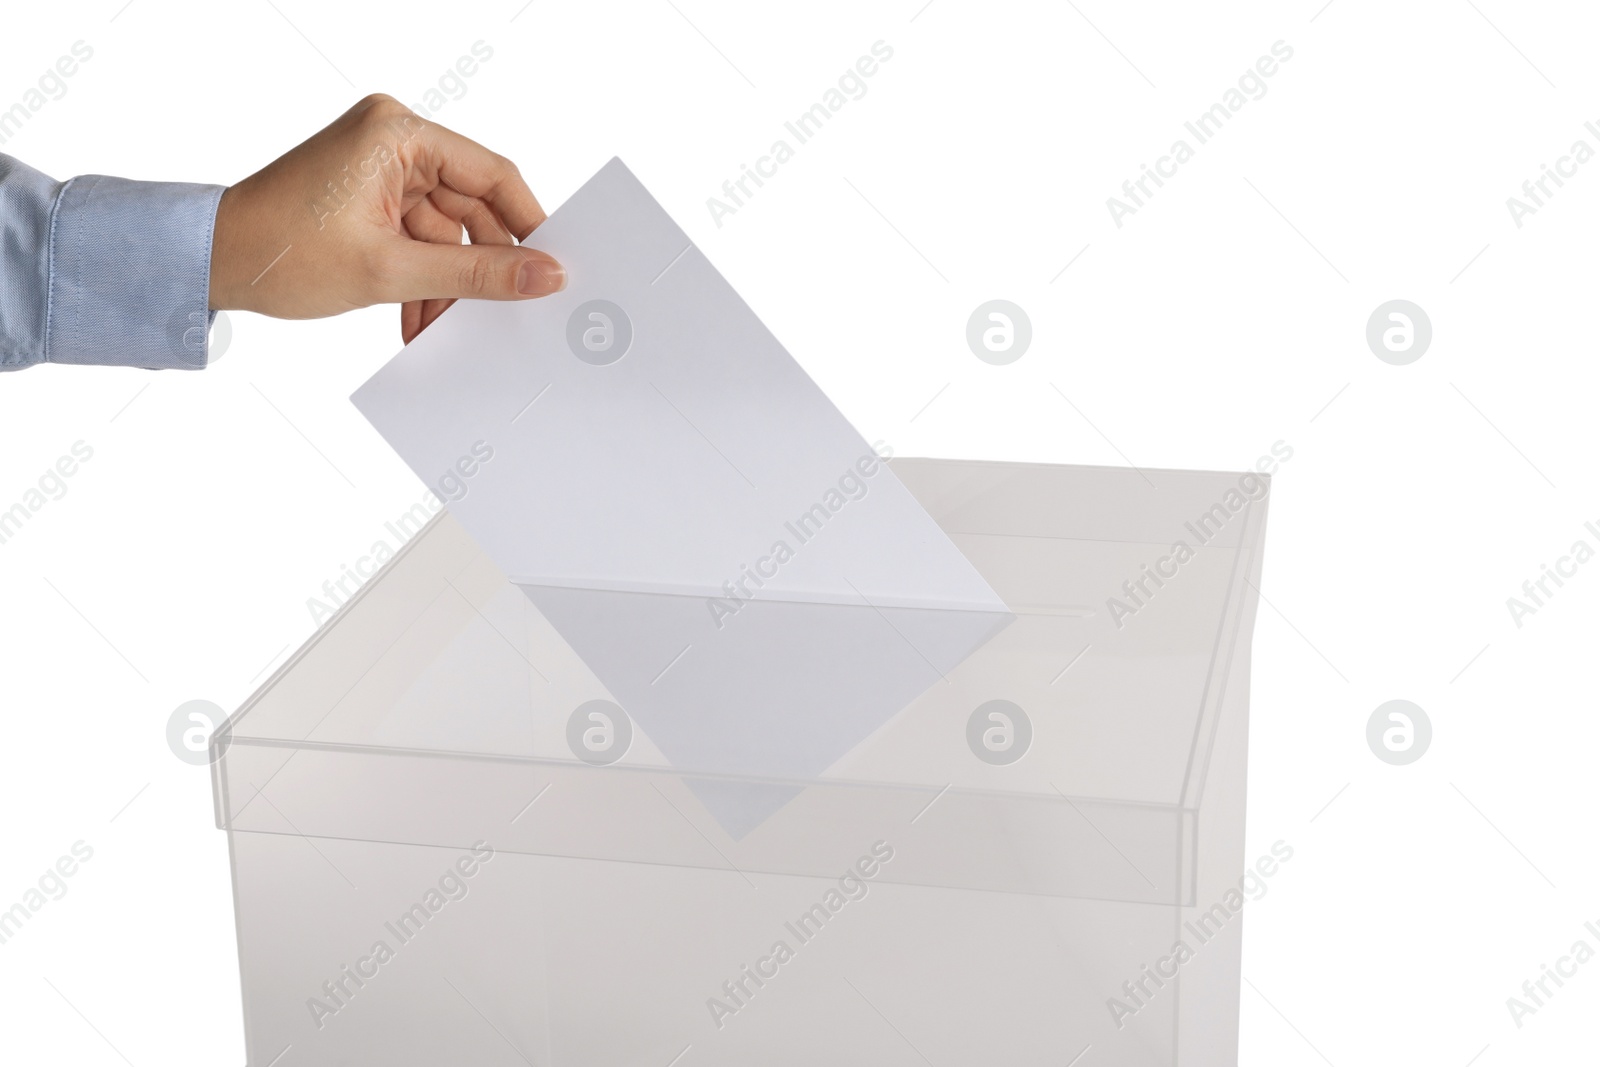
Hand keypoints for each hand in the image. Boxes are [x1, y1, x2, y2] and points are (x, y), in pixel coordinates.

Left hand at [208, 94, 564, 343]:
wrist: (209, 262)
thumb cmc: (280, 251)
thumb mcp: (391, 270)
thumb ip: (477, 275)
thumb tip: (545, 275)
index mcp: (397, 133)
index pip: (492, 174)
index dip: (527, 225)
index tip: (551, 269)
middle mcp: (392, 139)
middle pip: (471, 207)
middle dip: (479, 267)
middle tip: (503, 313)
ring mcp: (380, 169)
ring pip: (446, 232)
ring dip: (446, 284)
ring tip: (442, 326)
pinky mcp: (369, 197)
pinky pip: (418, 239)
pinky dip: (422, 279)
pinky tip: (417, 319)